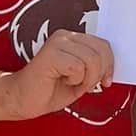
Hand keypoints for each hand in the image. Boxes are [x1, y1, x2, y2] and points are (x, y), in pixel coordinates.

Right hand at [0, 30, 114, 119]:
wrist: (23, 99)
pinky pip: (78, 67)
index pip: (103, 45)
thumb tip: (112, 68)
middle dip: (98, 74)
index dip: (109, 65)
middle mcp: (65, 36)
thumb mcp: (81, 78)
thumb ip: (96, 68)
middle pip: (101, 51)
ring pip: (91, 60)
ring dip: (86, 79)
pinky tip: (62, 81)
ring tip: (72, 83)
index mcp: (73, 39)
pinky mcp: (50, 54)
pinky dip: (75, 80)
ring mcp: (57, 43)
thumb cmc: (51, 90)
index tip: (105, 81)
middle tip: (85, 85)